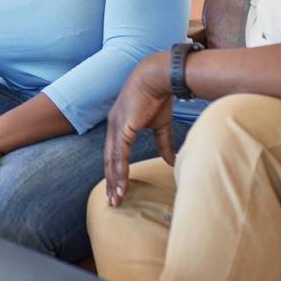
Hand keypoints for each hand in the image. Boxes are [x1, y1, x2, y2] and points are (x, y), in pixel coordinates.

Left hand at [104, 52, 174, 207]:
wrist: (158, 78)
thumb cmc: (158, 98)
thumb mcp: (161, 125)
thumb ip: (164, 144)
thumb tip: (171, 162)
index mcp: (119, 126)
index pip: (114, 154)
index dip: (115, 172)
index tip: (117, 189)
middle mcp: (113, 127)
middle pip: (109, 161)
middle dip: (111, 182)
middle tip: (113, 202)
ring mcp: (115, 128)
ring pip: (112, 161)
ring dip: (114, 181)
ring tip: (117, 199)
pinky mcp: (122, 128)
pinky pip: (119, 154)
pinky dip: (120, 170)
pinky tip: (121, 183)